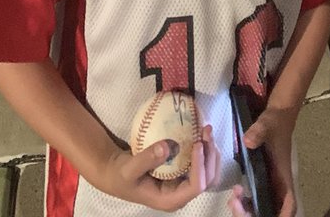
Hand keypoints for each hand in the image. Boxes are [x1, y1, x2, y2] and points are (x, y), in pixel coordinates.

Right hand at [94, 126, 219, 210]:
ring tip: (206, 129)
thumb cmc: (123, 176)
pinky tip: (200, 132)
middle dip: (210, 155)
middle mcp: (181, 193)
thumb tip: (166, 146)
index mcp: (170, 199)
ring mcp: (183, 183)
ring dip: (211, 150)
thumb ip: (145, 159)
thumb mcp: (129, 169)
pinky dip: (205, 148)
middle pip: (208, 179)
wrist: (118, 174)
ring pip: (209, 171)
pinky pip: (201, 163)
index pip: (195, 187)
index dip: (200, 166)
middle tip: (205, 130)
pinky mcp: (182, 172)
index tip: (196, 144)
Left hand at [236, 104, 298, 216]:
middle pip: (273, 212)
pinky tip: (236, 195)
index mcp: (283, 176)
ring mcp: (272, 183)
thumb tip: (247, 141)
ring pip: (264, 208)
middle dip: (254, 215)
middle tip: (235, 204)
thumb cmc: (276, 121)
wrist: (278, 114)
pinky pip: (258, 200)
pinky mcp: (264, 179)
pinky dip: (247, 204)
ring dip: (248, 211)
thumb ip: (258, 131)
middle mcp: (279, 184)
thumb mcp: (267, 123)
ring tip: (233, 200)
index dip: (281, 216)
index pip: (289, 204)